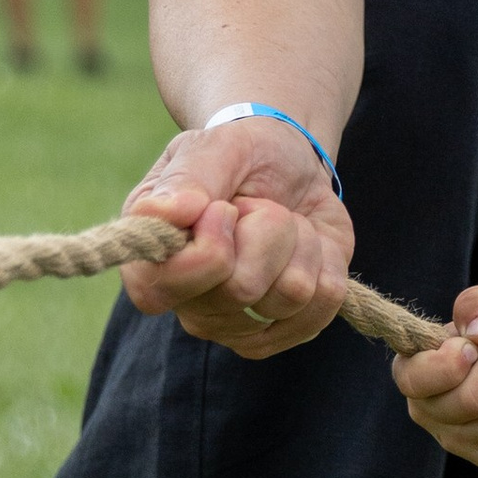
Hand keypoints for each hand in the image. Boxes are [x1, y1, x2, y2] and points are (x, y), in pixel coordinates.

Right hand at [118, 119, 352, 358]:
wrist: (291, 165)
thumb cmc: (239, 156)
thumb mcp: (213, 148)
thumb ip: (187, 179)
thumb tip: (167, 213)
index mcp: (150, 262)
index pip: (160, 291)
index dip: (208, 249)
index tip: (225, 207)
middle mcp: (189, 305)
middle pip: (241, 290)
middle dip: (265, 228)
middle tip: (257, 205)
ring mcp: (239, 325)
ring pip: (292, 293)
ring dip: (299, 240)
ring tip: (282, 221)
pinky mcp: (289, 329)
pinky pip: (326, 301)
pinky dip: (327, 259)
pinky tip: (306, 245)